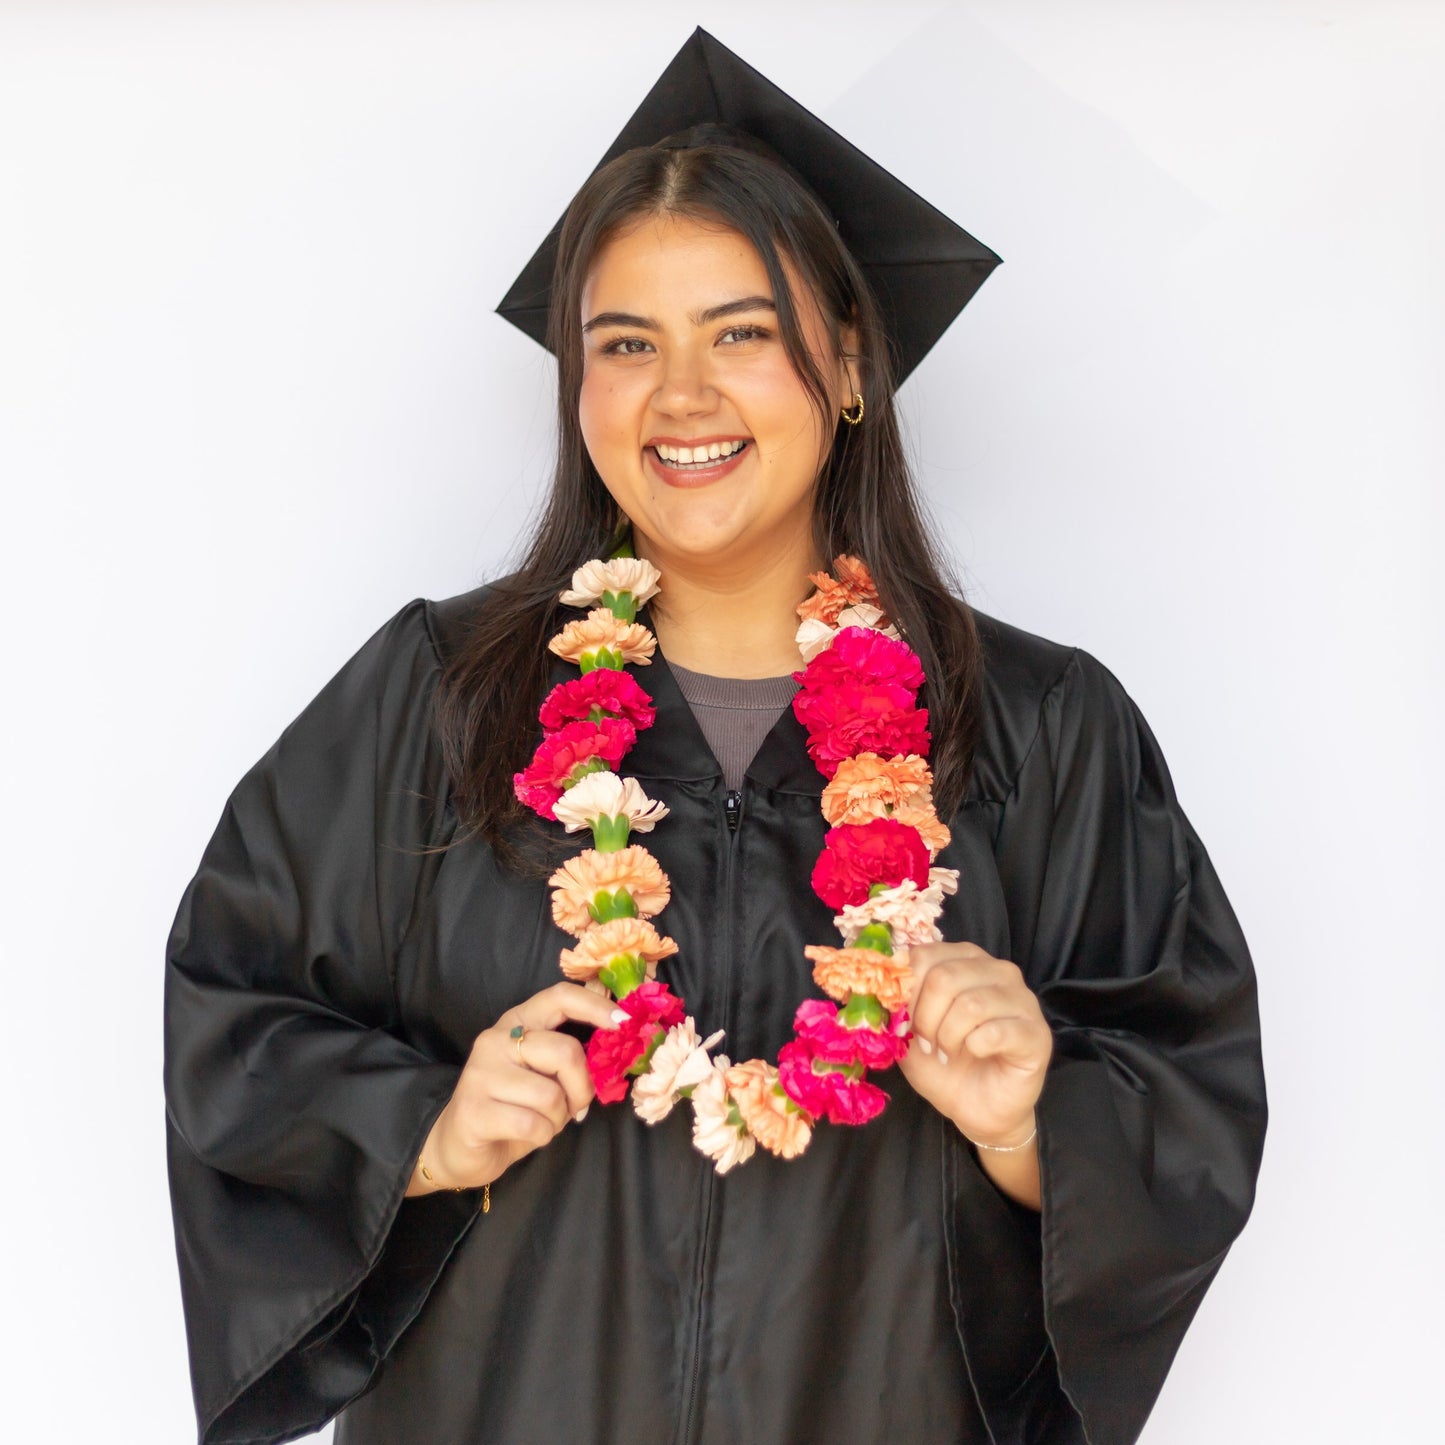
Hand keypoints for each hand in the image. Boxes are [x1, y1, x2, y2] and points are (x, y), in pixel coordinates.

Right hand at [408, 981, 618, 1194]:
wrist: (458, 1145)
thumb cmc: (512, 1106)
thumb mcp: (543, 1074)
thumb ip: (569, 1058)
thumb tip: (614, 1051)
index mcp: (517, 1021)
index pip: (559, 997)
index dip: (595, 1006)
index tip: (624, 1022)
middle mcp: (496, 1040)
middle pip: (564, 1052)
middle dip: (582, 1087)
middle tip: (577, 1106)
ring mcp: (481, 1073)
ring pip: (551, 1095)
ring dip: (558, 1118)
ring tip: (543, 1122)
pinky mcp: (474, 1110)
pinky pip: (533, 1124)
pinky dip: (542, 1135)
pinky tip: (527, 1134)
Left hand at [899, 942, 1051, 1149]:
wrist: (976, 1107)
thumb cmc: (944, 1062)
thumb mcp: (907, 1029)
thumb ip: (896, 1003)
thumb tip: (878, 988)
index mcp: (964, 960)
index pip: (923, 955)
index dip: (904, 992)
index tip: (902, 1021)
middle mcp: (997, 970)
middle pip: (944, 977)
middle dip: (925, 1018)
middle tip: (928, 1044)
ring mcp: (1022, 999)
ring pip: (969, 1004)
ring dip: (948, 1036)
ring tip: (948, 1053)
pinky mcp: (1036, 1032)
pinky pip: (995, 1032)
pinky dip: (973, 1047)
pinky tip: (974, 1055)